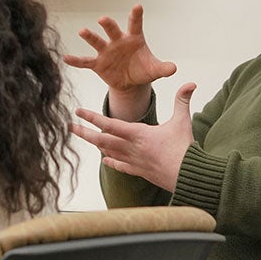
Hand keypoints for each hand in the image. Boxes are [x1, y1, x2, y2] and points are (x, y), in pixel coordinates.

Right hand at [63, 5, 176, 118]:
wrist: (130, 82)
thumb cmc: (143, 70)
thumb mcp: (154, 70)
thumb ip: (163, 68)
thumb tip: (173, 68)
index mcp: (134, 38)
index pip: (135, 24)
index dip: (136, 16)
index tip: (137, 6)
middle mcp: (118, 41)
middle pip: (112, 30)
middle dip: (108, 25)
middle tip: (103, 19)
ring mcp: (106, 51)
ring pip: (97, 41)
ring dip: (90, 36)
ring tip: (82, 31)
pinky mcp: (98, 63)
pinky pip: (85, 61)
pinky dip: (76, 60)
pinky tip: (66, 58)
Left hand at [71, 82, 196, 191]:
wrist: (190, 177)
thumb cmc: (185, 149)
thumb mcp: (183, 122)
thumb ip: (182, 101)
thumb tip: (191, 83)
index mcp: (138, 134)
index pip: (109, 124)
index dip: (92, 117)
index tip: (78, 111)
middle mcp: (131, 148)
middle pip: (101, 140)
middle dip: (84, 133)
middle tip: (70, 127)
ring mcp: (134, 162)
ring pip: (108, 153)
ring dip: (96, 145)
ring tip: (85, 138)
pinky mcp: (140, 172)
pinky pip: (121, 166)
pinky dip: (111, 162)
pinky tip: (105, 160)